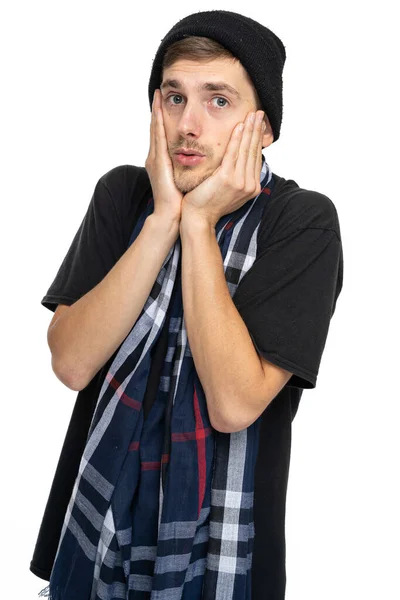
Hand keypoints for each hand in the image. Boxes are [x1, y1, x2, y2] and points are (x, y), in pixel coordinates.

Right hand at [144, 89, 182, 224]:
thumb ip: (190, 167)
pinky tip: (159, 111)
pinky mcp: (157, 162)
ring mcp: (154, 159)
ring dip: (157, 111)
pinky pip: (158, 138)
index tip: (167, 102)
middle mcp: (156, 157)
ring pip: (156, 129)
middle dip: (157, 110)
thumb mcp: (186, 179)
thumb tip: (203, 158)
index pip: (164, 134)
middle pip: (157, 128)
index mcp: (163, 161)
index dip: (164, 118)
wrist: (171, 215)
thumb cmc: (181, 201)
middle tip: (159, 91)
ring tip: (158, 95)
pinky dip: (158, 123)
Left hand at [181, 110, 265, 227]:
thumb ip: (236, 176)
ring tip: (252, 114)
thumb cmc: (208, 203)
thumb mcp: (227, 189)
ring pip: (246, 150)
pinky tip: (239, 126)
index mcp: (252, 187)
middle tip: (260, 113)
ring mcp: (240, 182)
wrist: (198, 218)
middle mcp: (250, 185)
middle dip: (257, 130)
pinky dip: (237, 138)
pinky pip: (234, 154)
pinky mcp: (228, 178)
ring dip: (250, 129)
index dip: (257, 139)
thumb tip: (239, 162)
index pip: (256, 157)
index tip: (258, 124)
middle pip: (254, 151)